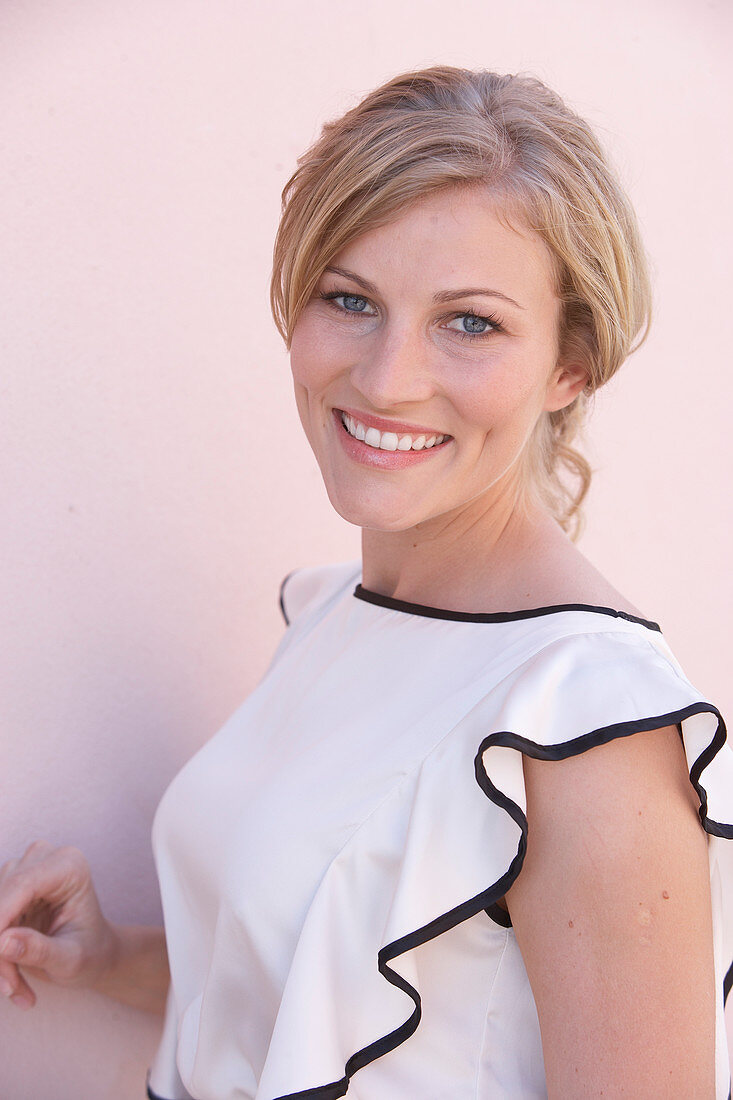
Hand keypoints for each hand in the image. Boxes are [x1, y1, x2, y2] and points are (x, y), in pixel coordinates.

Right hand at [0, 840, 117, 1010]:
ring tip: (16, 988)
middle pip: (0, 901)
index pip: (21, 885)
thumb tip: (1, 942)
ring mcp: (22, 870)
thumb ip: (40, 951)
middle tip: (10, 989)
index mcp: (69, 866)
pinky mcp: (6, 887)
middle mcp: (43, 858)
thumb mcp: (71, 960)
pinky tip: (12, 981)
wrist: (94, 954)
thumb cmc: (91, 953)